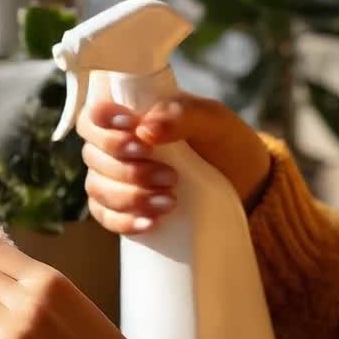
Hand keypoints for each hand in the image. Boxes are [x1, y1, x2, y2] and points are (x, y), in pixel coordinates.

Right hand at [76, 92, 272, 233]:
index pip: (93, 116)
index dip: (102, 123)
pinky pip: (105, 216)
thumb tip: (146, 129)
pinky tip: (149, 223)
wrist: (245, 184)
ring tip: (170, 201)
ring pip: (97, 187)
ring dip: (129, 197)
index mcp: (130, 115)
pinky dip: (122, 221)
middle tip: (170, 175)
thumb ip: (181, 115)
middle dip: (127, 169)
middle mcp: (115, 147)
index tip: (132, 129)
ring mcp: (115, 179)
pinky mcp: (123, 208)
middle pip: (92, 155)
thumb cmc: (224, 142)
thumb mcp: (212, 120)